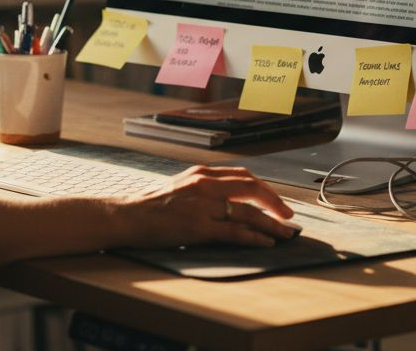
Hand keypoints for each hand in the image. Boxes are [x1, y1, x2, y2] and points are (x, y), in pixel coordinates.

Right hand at [119, 165, 300, 247]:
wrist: (126, 216)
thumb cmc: (149, 205)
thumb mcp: (178, 186)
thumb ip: (201, 188)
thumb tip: (224, 198)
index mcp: (201, 173)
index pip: (242, 175)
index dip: (264, 188)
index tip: (275, 199)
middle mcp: (205, 184)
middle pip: (251, 188)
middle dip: (275, 202)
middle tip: (289, 216)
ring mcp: (203, 205)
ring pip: (247, 211)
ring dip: (271, 223)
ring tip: (285, 233)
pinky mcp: (199, 226)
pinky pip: (234, 231)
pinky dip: (254, 237)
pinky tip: (266, 242)